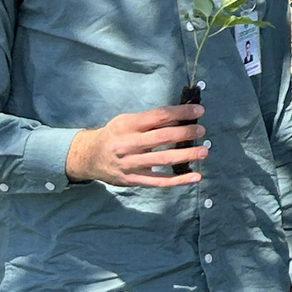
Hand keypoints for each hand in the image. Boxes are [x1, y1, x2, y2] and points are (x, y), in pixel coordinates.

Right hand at [66, 105, 206, 185]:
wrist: (89, 157)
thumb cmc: (114, 136)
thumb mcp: (126, 122)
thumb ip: (150, 121)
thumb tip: (181, 117)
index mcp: (126, 125)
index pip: (158, 115)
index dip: (180, 112)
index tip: (198, 111)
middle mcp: (128, 144)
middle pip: (162, 137)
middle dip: (185, 133)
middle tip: (201, 131)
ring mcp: (130, 164)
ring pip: (163, 160)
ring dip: (186, 155)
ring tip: (203, 151)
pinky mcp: (134, 180)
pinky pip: (160, 181)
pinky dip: (179, 180)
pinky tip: (196, 176)